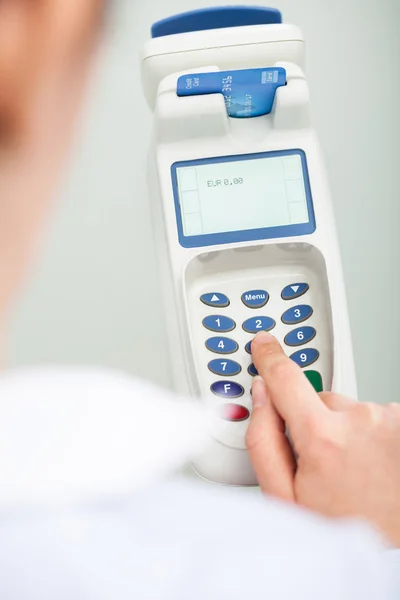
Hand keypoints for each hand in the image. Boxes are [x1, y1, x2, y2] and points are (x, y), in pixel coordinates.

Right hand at [246, 331, 399, 546]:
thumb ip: (262, 438)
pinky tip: (375, 465)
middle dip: (314, 422)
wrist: (392, 551)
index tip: (264, 345)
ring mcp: (389, 419)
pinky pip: (377, 416)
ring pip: (350, 409)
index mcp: (322, 437)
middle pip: (319, 400)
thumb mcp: (283, 496)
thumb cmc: (340, 530)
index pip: (285, 377)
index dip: (269, 358)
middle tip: (323, 463)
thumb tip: (261, 395)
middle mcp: (359, 420)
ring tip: (355, 471)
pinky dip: (372, 434)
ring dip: (347, 431)